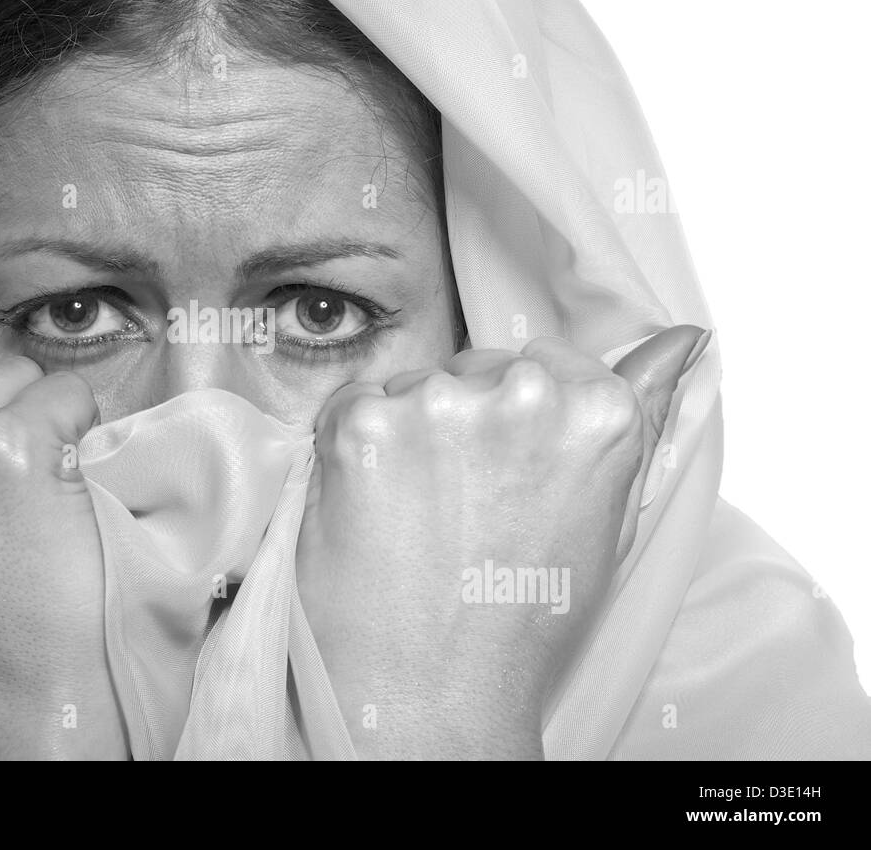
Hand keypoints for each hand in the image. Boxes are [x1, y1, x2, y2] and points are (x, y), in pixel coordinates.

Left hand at [296, 326, 707, 758]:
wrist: (432, 695)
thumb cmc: (521, 622)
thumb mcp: (605, 517)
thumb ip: (640, 413)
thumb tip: (684, 341)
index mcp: (598, 412)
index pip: (544, 366)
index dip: (513, 423)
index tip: (503, 473)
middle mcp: (524, 392)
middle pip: (477, 368)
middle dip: (461, 423)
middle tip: (455, 508)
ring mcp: (438, 402)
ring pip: (413, 385)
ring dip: (405, 433)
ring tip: (414, 518)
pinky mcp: (362, 420)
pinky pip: (352, 404)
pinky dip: (353, 449)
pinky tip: (373, 510)